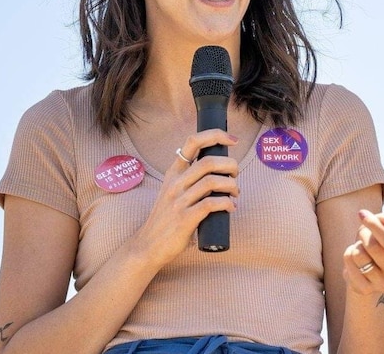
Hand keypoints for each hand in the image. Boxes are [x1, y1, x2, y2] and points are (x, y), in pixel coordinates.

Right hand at [132, 129, 238, 267]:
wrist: (148, 246)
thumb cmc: (166, 219)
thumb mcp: (173, 192)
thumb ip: (190, 181)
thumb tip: (220, 174)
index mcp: (173, 173)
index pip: (192, 142)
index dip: (215, 135)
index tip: (232, 140)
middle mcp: (175, 183)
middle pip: (209, 161)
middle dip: (230, 165)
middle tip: (236, 175)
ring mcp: (179, 201)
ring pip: (212, 181)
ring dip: (231, 185)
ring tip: (235, 193)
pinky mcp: (185, 219)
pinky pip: (211, 204)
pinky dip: (227, 203)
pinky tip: (230, 208)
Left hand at [342, 209, 383, 294]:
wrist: (366, 272)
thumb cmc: (375, 246)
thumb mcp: (380, 230)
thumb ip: (383, 220)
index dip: (375, 226)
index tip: (362, 214)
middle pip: (373, 246)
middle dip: (363, 234)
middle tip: (362, 233)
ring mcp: (382, 284)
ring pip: (358, 254)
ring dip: (355, 246)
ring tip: (361, 250)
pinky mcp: (366, 289)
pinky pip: (349, 265)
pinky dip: (348, 257)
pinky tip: (355, 261)